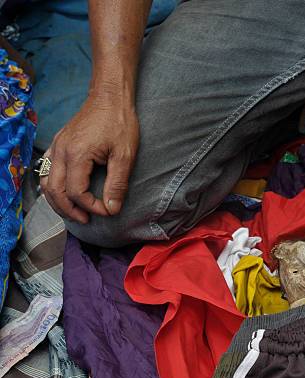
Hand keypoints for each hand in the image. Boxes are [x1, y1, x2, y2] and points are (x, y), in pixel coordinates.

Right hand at [40, 93, 138, 223]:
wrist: (110, 96)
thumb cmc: (120, 122)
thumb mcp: (125, 155)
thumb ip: (117, 184)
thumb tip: (112, 208)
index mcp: (76, 155)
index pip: (76, 192)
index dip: (91, 206)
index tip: (107, 211)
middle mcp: (61, 152)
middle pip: (55, 191)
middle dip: (70, 210)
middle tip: (87, 219)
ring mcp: (57, 146)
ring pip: (46, 183)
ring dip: (58, 201)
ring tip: (76, 212)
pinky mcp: (59, 143)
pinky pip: (47, 170)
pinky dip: (52, 186)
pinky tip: (65, 194)